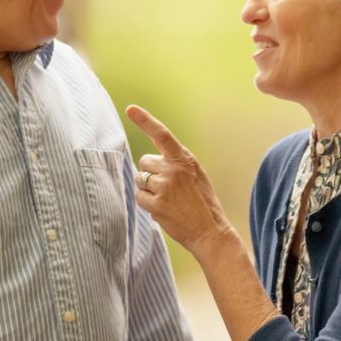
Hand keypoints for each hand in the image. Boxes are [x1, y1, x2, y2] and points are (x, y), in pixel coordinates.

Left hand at [126, 104, 233, 258]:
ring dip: (148, 189)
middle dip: (150, 173)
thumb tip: (154, 140)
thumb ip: (174, 157)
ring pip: (140, 180)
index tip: (130, 109)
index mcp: (184, 159)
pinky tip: (163, 210)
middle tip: (168, 187)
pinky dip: (147, 204)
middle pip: (144, 162)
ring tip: (168, 200)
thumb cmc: (201, 201)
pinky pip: (139, 197)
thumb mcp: (194, 173)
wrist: (210, 231)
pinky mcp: (157, 204)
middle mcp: (174, 169)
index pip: (162, 134)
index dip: (145, 120)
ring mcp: (165, 187)